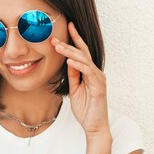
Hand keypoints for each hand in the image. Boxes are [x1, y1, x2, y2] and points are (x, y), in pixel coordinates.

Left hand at [51, 21, 109, 137]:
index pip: (82, 52)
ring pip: (84, 60)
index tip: (67, 27)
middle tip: (55, 38)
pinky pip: (88, 72)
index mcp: (89, 72)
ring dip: (71, 52)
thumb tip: (68, 63)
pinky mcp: (99, 86)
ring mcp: (98, 78)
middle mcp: (95, 72)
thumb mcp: (74, 90)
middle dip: (69, 43)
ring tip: (58, 47)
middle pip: (82, 53)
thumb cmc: (86, 109)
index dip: (75, 39)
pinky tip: (70, 61)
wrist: (94, 125)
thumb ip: (73, 76)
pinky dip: (79, 66)